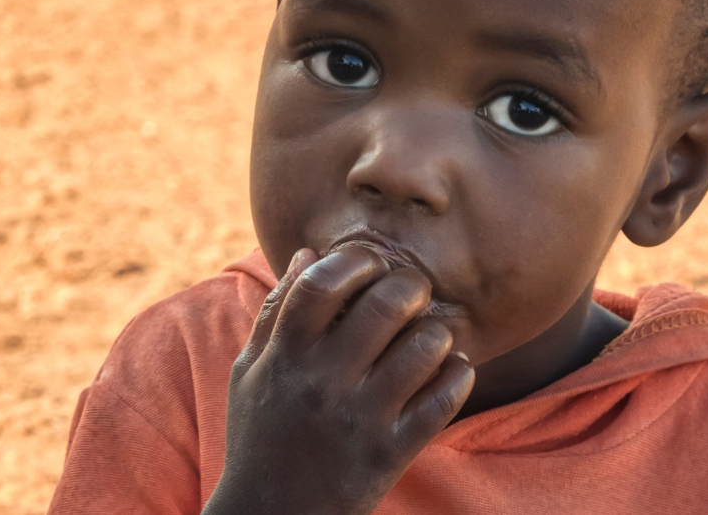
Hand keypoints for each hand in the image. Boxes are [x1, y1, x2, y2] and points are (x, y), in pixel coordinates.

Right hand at [203, 247, 475, 514]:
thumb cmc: (260, 435)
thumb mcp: (250, 371)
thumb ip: (275, 312)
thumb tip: (308, 254)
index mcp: (285, 356)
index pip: (323, 284)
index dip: (355, 260)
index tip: (370, 263)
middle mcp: (322, 383)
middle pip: (383, 306)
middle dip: (410, 285)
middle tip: (415, 289)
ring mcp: (358, 419)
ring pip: (422, 349)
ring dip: (437, 332)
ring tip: (432, 334)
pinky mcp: (390, 453)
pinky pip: (442, 401)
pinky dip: (457, 375)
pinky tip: (452, 369)